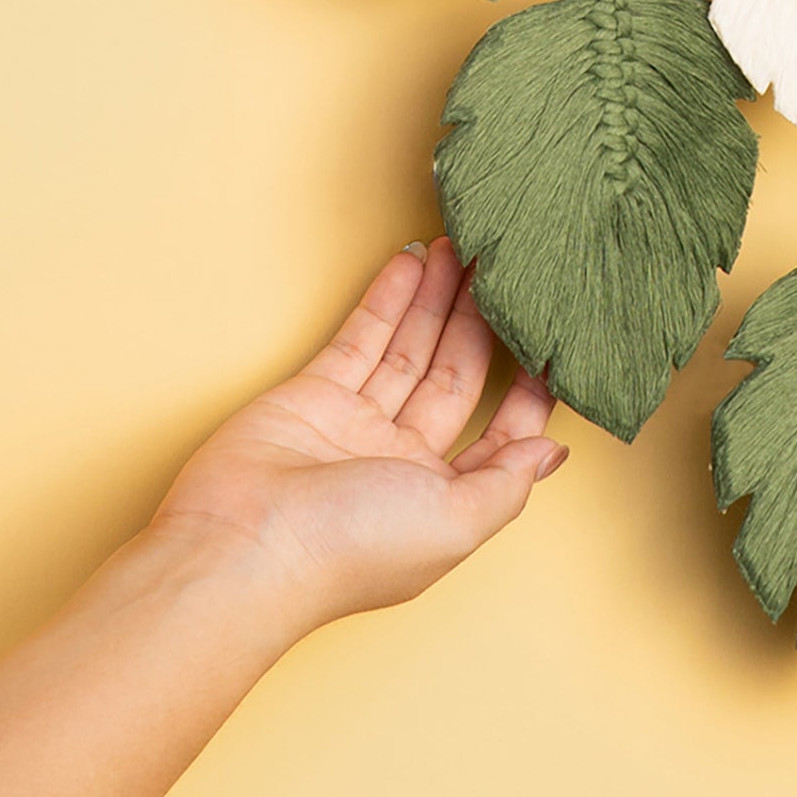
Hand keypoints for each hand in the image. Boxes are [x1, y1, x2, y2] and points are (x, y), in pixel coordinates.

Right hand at [149, 239, 563, 633]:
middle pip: (455, 377)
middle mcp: (402, 461)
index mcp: (442, 498)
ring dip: (435, 299)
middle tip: (504, 269)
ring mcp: (356, 426)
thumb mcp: (454, 523)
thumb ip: (507, 484)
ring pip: (409, 350)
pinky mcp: (313, 396)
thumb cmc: (351, 548)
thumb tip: (553, 452)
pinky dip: (387, 300)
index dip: (528, 388)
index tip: (554, 338)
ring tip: (461, 248)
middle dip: (480, 324)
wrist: (243, 547)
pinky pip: (361, 339)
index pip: (501, 433)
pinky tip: (412, 262)